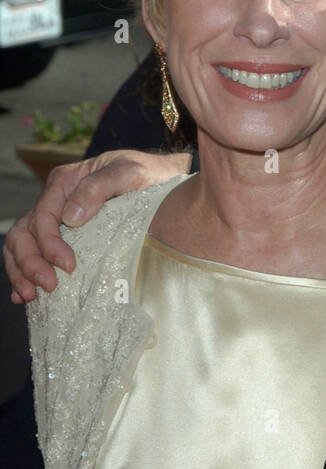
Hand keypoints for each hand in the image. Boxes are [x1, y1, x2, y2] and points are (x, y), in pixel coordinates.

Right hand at [4, 150, 190, 303]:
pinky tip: (26, 295)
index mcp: (64, 183)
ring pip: (22, 245)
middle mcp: (55, 201)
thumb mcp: (128, 172)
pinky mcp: (63, 237)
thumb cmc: (147, 174)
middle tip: (48, 286)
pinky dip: (24, 273)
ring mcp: (56, 220)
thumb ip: (98, 187)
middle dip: (30, 262)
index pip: (43, 217)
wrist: (161, 179)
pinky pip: (34, 254)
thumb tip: (71, 217)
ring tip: (31, 296)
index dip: (49, 244)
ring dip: (21, 271)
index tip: (68, 266)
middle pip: (25, 233)